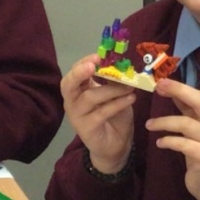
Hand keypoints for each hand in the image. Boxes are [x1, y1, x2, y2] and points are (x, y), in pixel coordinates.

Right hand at [61, 53, 135, 174]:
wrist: (116, 144)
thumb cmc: (114, 116)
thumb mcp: (114, 94)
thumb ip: (112, 81)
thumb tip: (119, 64)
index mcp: (78, 90)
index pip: (74, 73)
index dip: (83, 63)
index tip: (97, 56)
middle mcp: (72, 101)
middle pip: (68, 84)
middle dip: (79, 73)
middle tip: (93, 66)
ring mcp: (77, 116)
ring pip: (90, 97)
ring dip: (111, 89)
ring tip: (130, 86)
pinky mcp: (86, 129)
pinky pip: (101, 113)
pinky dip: (118, 104)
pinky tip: (131, 98)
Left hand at [149, 78, 199, 199]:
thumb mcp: (198, 130)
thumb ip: (188, 111)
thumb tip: (169, 89)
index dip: (181, 88)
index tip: (162, 82)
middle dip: (179, 91)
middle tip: (157, 88)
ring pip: (187, 124)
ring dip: (164, 122)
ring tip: (149, 125)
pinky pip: (183, 144)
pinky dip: (168, 141)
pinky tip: (160, 142)